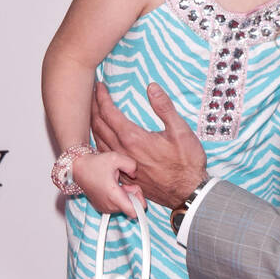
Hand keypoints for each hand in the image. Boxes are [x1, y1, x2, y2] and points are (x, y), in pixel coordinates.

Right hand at [72, 150, 145, 216]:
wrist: (78, 168)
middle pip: (131, 208)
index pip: (134, 212)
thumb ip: (131, 165)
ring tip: (116, 184)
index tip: (136, 191)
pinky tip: (112, 188)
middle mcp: (109, 206)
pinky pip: (116, 206)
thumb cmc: (95, 164)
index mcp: (113, 196)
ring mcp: (104, 208)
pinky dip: (118, 198)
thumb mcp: (115, 157)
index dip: (140, 203)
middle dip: (133, 195)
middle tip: (125, 183)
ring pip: (124, 207)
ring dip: (125, 196)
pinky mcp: (101, 208)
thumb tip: (135, 174)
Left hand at [91, 80, 208, 208]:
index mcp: (134, 138)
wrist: (187, 192)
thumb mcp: (181, 131)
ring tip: (92, 111)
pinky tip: (99, 137)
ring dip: (92, 123)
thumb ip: (164, 107)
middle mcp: (123, 151)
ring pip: (97, 140)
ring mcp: (121, 165)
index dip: (102, 97)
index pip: (109, 113)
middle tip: (92, 94)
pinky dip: (97, 140)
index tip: (100, 86)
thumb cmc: (187, 163)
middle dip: (93, 107)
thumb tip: (152, 87)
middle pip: (99, 125)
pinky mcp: (123, 175)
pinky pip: (103, 155)